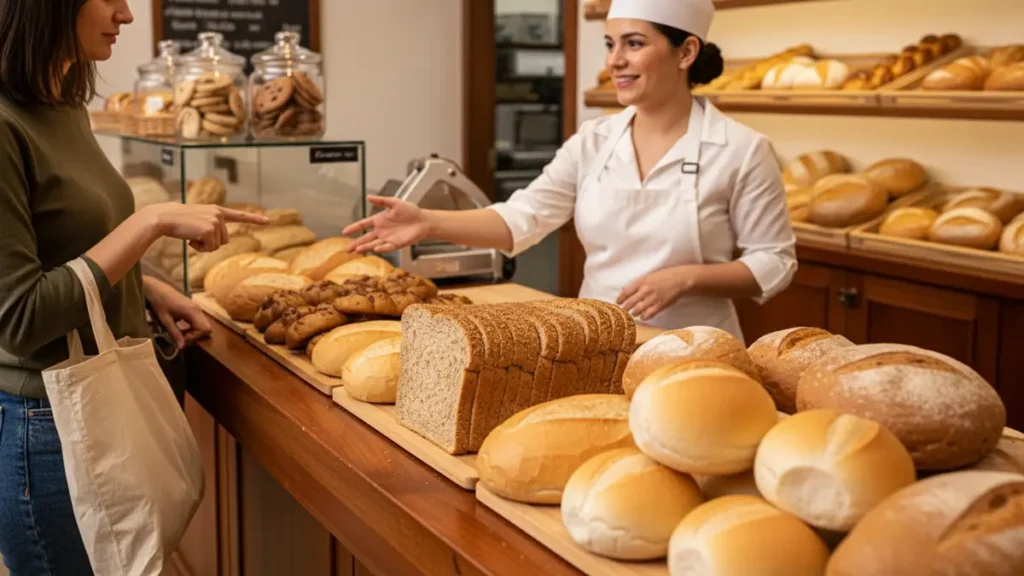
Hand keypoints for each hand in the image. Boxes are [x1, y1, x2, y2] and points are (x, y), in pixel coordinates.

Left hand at [143, 276, 212, 349]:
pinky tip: (181, 325)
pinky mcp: (192, 306)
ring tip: (180, 332)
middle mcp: (197, 309)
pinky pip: (198, 319)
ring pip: (203, 323)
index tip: (182, 337)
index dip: (195, 336)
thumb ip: (175, 334)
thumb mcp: (165, 320)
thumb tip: (181, 347)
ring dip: (194, 330)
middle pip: (206, 327)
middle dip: (196, 334)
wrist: (154, 288)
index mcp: (193, 312)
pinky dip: (192, 325)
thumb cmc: (159, 303)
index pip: (205, 329)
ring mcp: (195, 307)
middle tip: (182, 336)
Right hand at [144, 203, 269, 252]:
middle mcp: (218, 214)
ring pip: (218, 245)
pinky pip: (210, 248)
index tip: (268, 221)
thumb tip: (217, 241)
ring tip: (192, 236)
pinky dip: (200, 248)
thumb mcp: (197, 221)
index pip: (239, 215)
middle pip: (225, 239)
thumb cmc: (178, 222)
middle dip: (211, 242)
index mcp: (216, 210)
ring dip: (205, 246)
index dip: (254, 219)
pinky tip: (190, 239)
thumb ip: (211, 227)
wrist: (164, 218)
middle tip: (195, 236)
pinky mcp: (209, 229)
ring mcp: (215, 221)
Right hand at [341, 195, 428, 252]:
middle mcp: (381, 231)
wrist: (422, 220)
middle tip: (347, 249)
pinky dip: (381, 248)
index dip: (354, 228)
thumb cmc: (410, 211)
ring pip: (373, 244)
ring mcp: (387, 238)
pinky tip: (375, 248)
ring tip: (357, 250)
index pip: (363, 224)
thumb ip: (381, 201)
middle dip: (356, 244)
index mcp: (379, 220)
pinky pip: (387, 247)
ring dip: (366, 247)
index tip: (345, 232)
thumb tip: (368, 197)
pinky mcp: (396, 244)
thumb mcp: (395, 202)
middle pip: (365, 238)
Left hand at [616, 267, 695, 322]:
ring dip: (634, 313)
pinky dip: (644, 317)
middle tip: (624, 310)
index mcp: (642, 281)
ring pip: (638, 310)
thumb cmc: (664, 276)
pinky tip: (643, 316)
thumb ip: (637, 284)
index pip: (626, 291)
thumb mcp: (649, 276)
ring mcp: (653, 298)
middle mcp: (646, 290)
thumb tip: (624, 289)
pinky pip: (648, 314)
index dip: (620, 298)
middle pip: (630, 303)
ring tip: (634, 313)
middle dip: (625, 308)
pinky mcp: (660, 305)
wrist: (680, 279)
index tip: (618, 302)